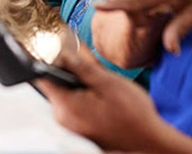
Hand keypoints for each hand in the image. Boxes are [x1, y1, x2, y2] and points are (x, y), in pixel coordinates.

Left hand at [35, 49, 170, 152]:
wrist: (149, 143)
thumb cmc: (133, 115)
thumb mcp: (109, 83)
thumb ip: (83, 67)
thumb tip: (64, 53)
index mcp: (66, 106)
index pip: (42, 77)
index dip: (46, 59)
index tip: (55, 48)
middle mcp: (63, 118)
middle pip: (55, 85)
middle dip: (68, 71)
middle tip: (88, 64)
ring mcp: (71, 126)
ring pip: (67, 95)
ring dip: (79, 84)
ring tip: (100, 83)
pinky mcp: (79, 128)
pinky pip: (75, 106)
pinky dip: (84, 96)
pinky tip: (101, 96)